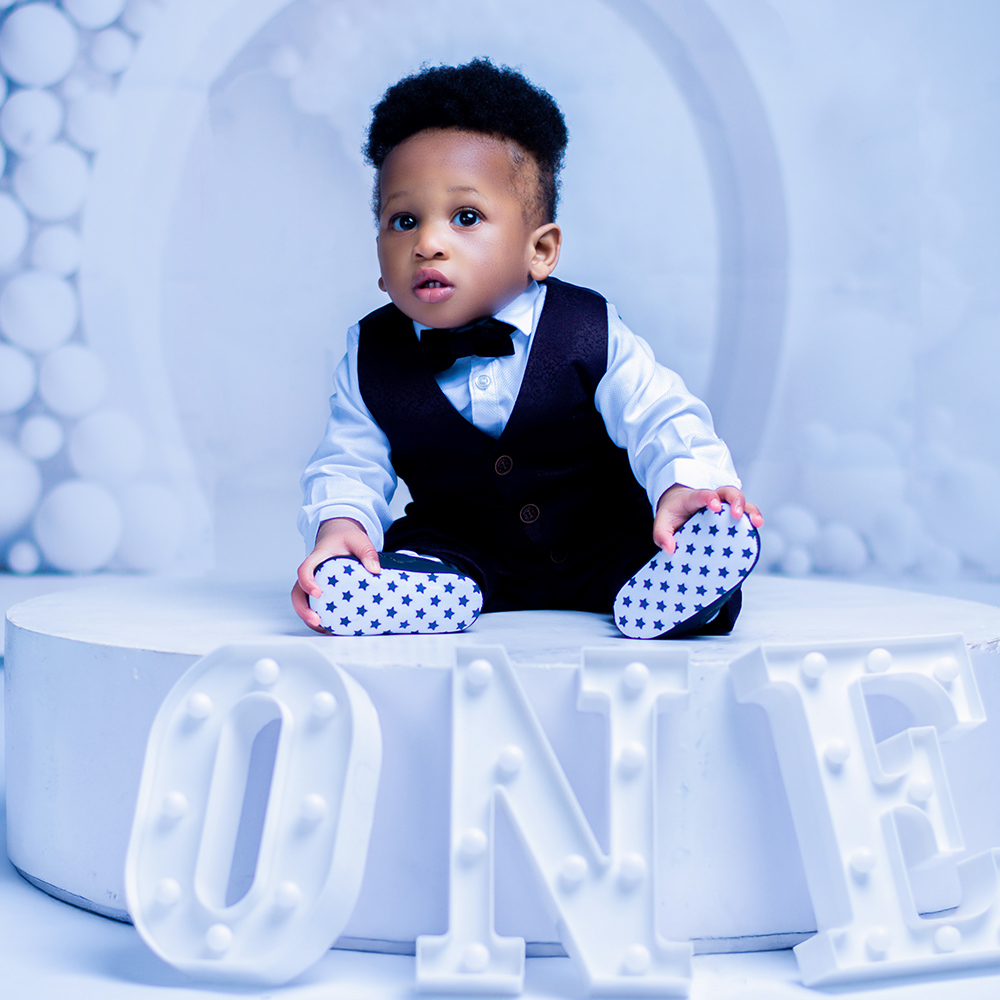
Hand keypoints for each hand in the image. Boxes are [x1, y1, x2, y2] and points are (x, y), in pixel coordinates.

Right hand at [291, 517, 380, 631]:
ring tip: (325, 629)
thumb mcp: (358, 538)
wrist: (340, 536)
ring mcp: (313, 584)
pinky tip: (332, 627)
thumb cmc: (346, 538)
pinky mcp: (320, 592)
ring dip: (309, 617)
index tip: (318, 593)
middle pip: (298, 593)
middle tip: (317, 620)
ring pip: (303, 602)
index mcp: (317, 558)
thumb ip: (367, 551)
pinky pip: (315, 606)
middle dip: (303, 609)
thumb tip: (375, 570)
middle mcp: (311, 573)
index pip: (305, 570)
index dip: (307, 582)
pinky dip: (320, 618)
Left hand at [653, 484, 763, 554]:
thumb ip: (661, 534)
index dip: (709, 498)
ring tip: (756, 523)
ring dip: (751, 511)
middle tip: (737, 514)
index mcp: (694, 498)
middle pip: (728, 492)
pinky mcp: (731, 515)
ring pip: (741, 502)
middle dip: (736, 501)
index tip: (714, 505)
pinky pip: (745, 515)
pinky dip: (752, 521)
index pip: (703, 494)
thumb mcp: (662, 521)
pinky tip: (756, 531)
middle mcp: (713, 498)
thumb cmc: (672, 513)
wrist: (679, 506)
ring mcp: (724, 506)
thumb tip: (670, 549)